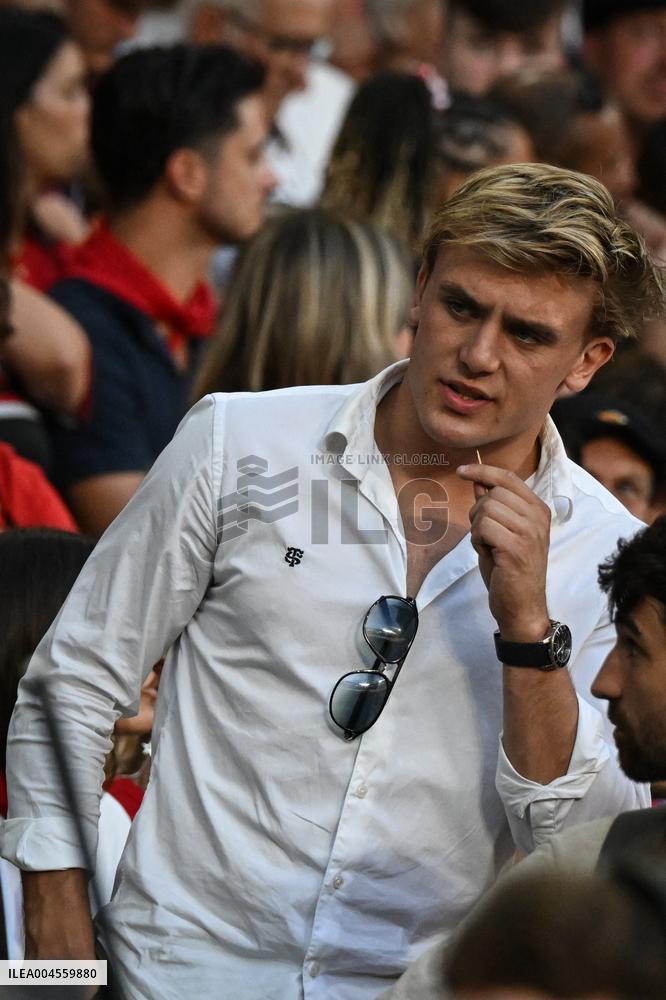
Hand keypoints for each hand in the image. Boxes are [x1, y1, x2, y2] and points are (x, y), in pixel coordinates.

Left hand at [457, 462, 550, 640]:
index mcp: (538, 509)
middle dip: (478, 511)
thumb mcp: (501, 531)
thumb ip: (493, 506)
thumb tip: (478, 481)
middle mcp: (538, 517)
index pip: (508, 478)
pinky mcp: (517, 547)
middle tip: (484, 535)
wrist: (521, 606)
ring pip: (486, 509)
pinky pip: (483, 528)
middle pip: (493, 493)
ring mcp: (529, 532)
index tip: (461, 470)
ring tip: (488, 547)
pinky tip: (487, 554)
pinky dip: (477, 541)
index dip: (482, 470)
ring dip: (477, 529)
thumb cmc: (509, 569)